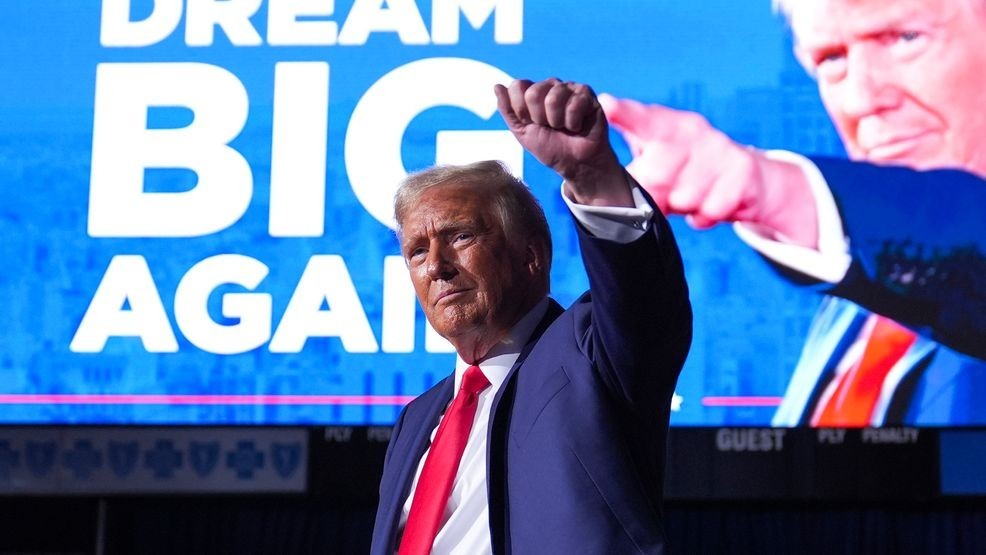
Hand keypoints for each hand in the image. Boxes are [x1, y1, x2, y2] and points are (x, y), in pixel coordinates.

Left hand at [495, 79, 631, 206]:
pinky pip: (573, 106)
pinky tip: (577, 126)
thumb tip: (497, 86)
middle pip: (533, 93)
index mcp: (533, 91)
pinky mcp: (587, 94)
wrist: (574, 163)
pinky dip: (573, 124)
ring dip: (557, 122)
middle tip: (549, 127)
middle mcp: (550, 85)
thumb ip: (507, 109)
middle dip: (539, 118)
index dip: (521, 111)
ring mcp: (569, 88)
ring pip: (553, 99)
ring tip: (564, 127)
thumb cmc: (549, 148)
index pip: (517, 86)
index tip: (530, 124)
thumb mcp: (522, 132)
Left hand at [600, 94, 818, 247]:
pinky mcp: (743, 170)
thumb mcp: (656, 165)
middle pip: (657, 177)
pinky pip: (711, 210)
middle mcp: (692, 129)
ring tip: (694, 195)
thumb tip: (613, 199)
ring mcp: (719, 147)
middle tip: (668, 193)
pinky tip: (712, 202)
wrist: (747, 179)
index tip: (606, 105)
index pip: (641, 118)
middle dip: (659, 196)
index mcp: (664, 125)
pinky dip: (706, 217)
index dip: (624, 113)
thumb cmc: (686, 172)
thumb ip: (633, 175)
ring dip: (685, 207)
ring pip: (685, 199)